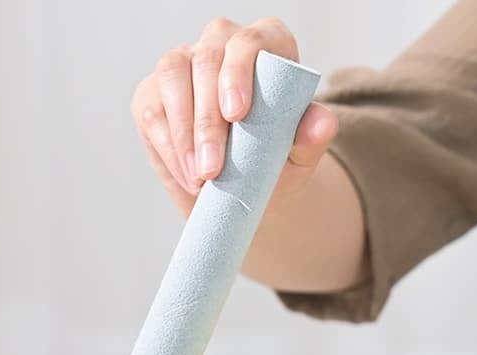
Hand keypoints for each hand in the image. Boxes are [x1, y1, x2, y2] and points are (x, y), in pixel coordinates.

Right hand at [132, 17, 337, 216]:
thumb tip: (323, 123)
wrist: (245, 191)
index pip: (252, 41)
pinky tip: (188, 176)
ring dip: (184, 132)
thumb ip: (313, 138)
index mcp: (266, 48)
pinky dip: (168, 146)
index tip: (237, 114)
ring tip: (202, 178)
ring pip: (173, 75)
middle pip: (207, 60)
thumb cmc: (275, 165)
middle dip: (207, 118)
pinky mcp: (155, 93)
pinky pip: (153, 109)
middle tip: (214, 168)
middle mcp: (222, 44)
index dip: (240, 71)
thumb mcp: (299, 158)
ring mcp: (184, 64)